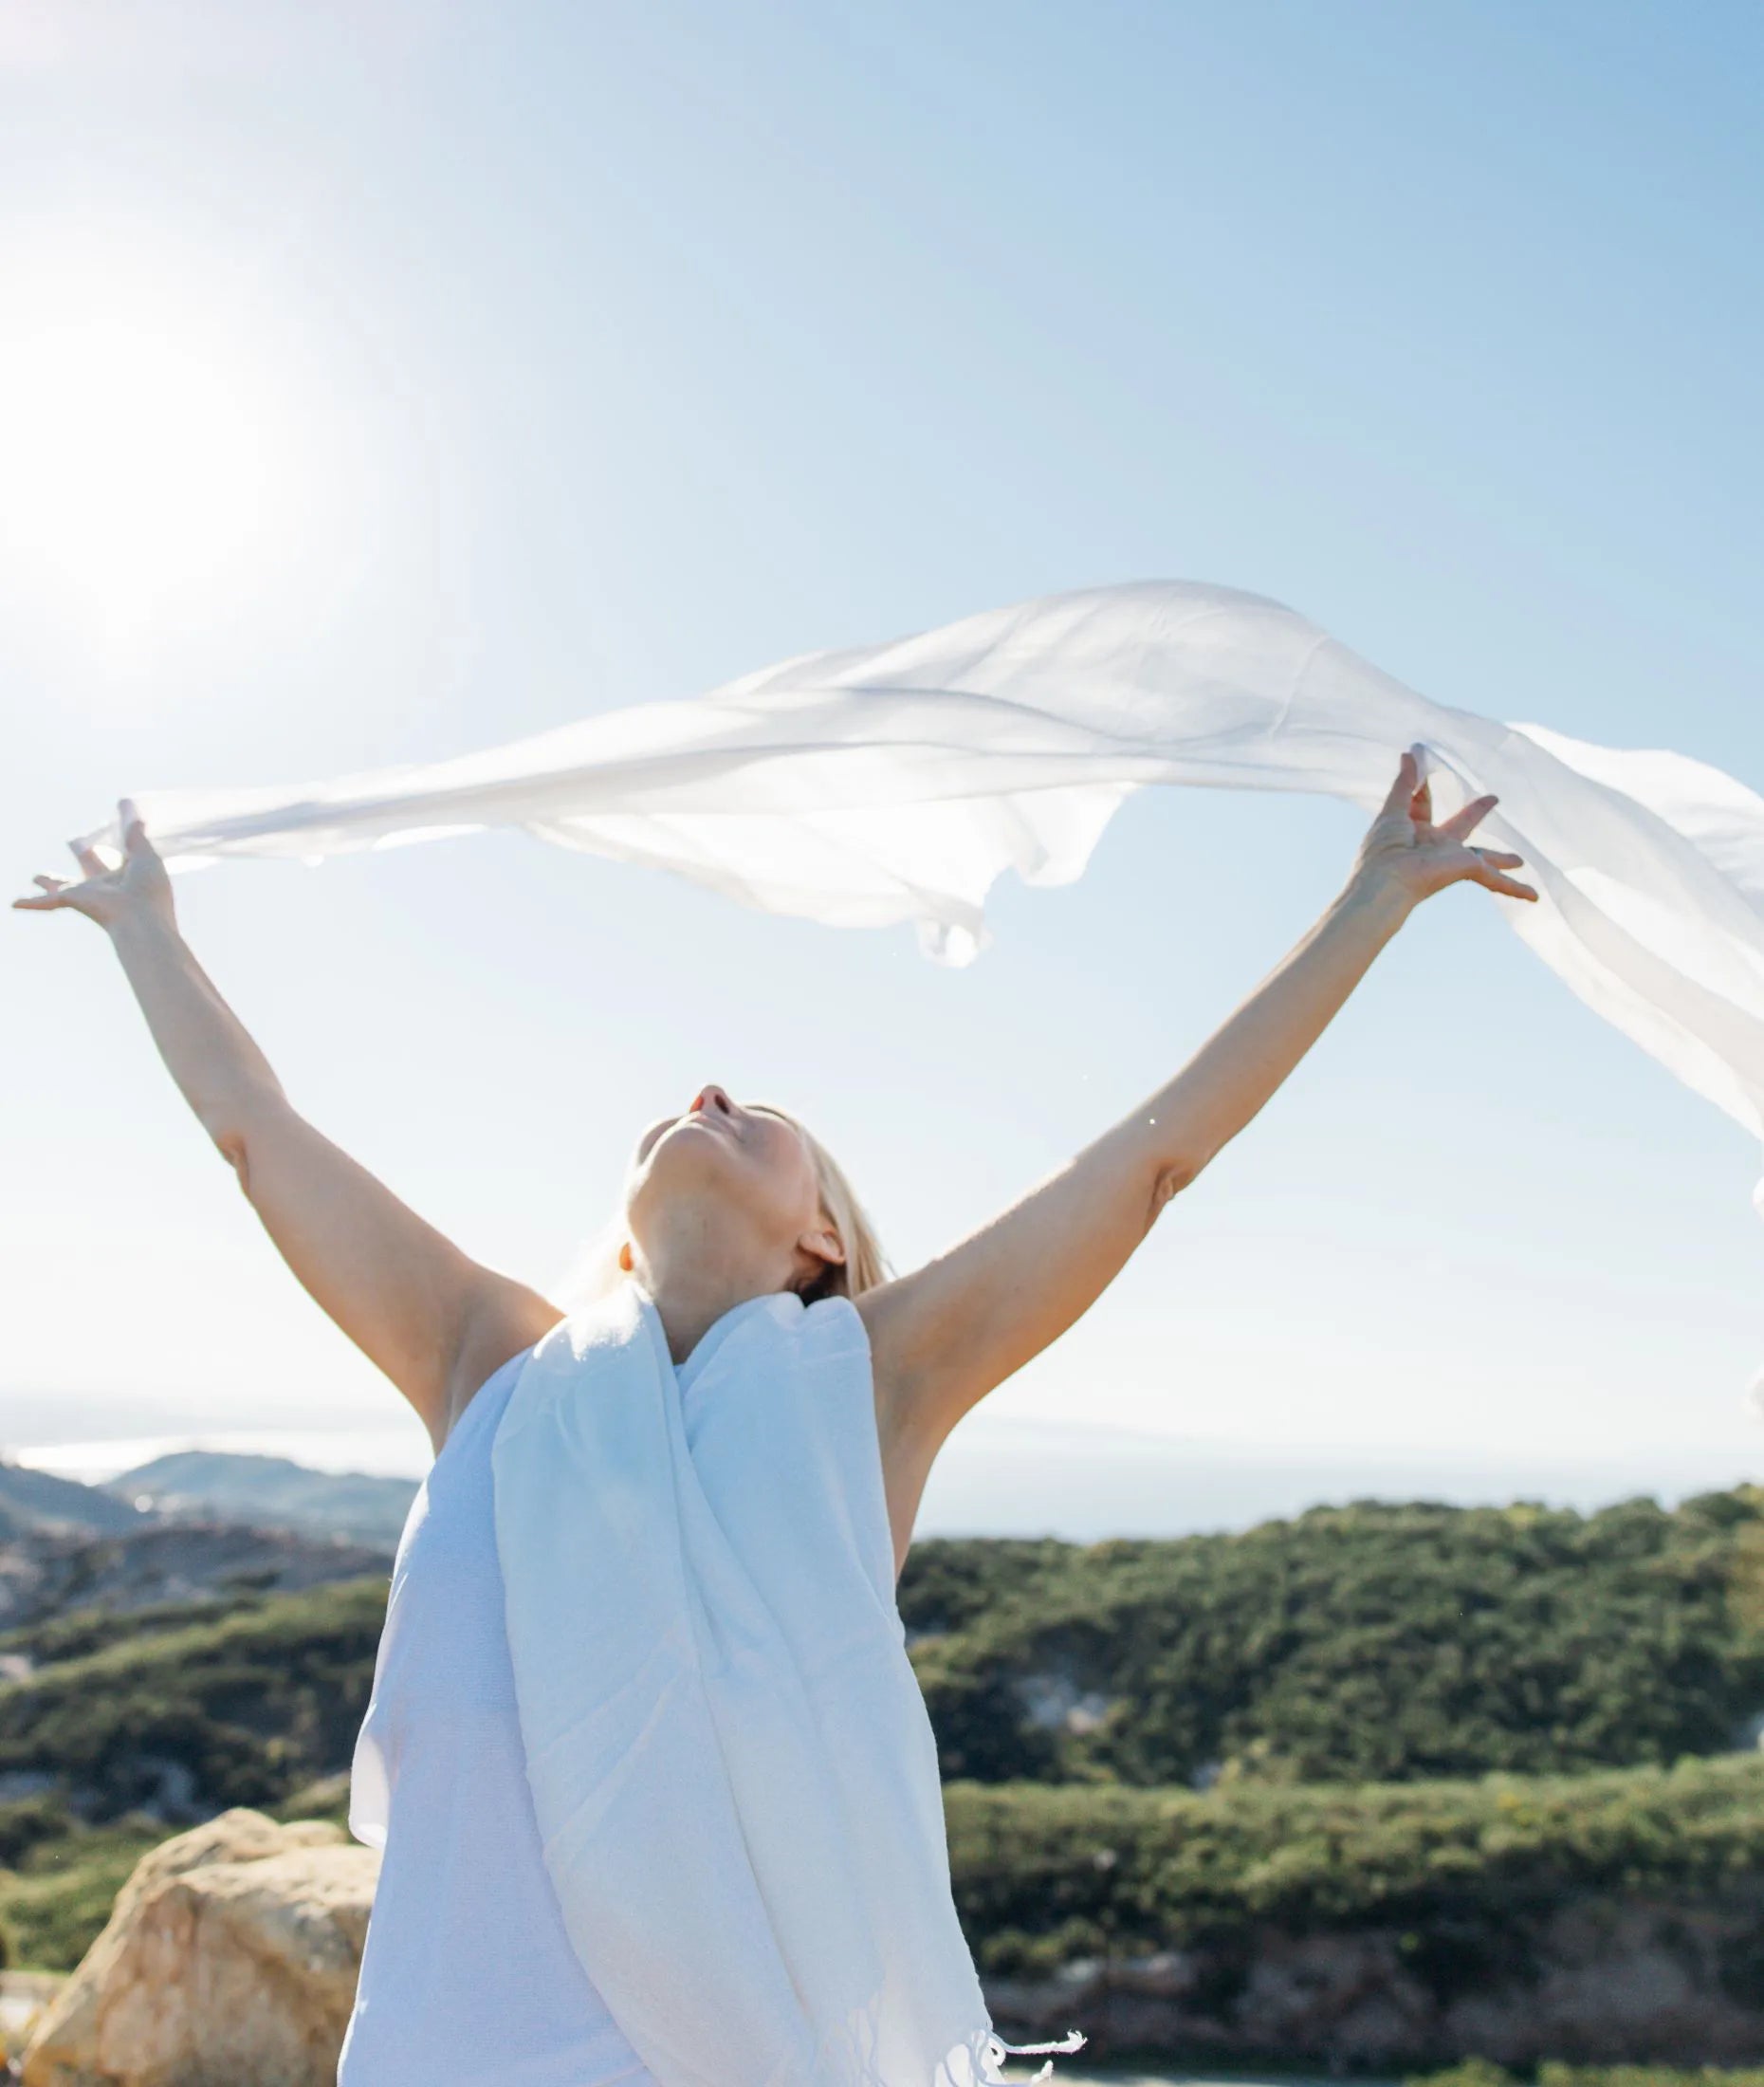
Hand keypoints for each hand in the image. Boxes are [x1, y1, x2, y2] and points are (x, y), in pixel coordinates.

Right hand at [12, 799, 176, 934]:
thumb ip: (137, 838)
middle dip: (83, 856)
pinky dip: (31, 902)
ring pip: (63, 886)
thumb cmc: (149, 891)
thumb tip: (137, 818)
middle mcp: (106, 885)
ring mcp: (87, 894)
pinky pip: (47, 902)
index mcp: (126, 875)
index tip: (118, 829)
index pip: (119, 856)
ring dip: (50, 882)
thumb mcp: (146, 857)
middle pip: (90, 866)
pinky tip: (15, 903)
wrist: (140, 917)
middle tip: (74, 842)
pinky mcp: (72, 899)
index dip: (118, 844)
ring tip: (37, 877)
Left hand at [1349, 744, 1538, 913]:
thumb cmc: (1383, 849)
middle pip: (1461, 824)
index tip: (1423, 764)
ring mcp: (1453, 858)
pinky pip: (1496, 879)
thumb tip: (1409, 752)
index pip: (1422, 804)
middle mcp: (1435, 845)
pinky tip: (1533, 897)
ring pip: (1485, 857)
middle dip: (1476, 812)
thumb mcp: (1393, 809)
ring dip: (1501, 860)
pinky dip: (1515, 888)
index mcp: (1413, 830)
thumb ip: (1404, 783)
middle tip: (1492, 799)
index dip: (1424, 787)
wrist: (1387, 880)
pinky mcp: (1468, 869)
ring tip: (1519, 860)